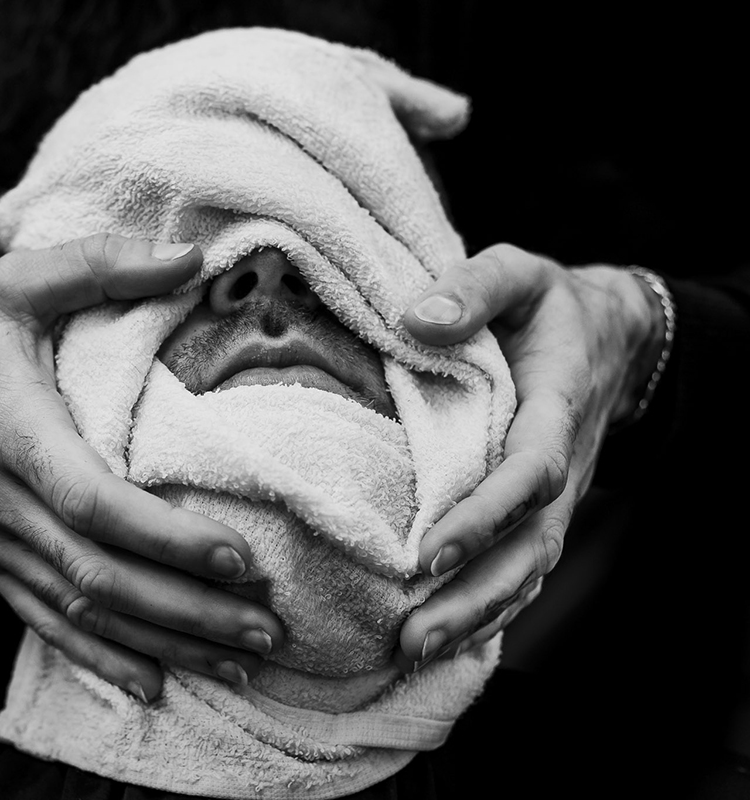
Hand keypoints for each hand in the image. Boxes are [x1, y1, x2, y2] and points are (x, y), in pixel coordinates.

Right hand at [0, 233, 284, 700]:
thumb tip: (192, 258)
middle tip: (266, 629)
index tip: (239, 558)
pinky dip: (102, 657)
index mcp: (12, 430)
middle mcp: (2, 501)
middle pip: (99, 576)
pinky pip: (46, 622)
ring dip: (162, 642)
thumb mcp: (14, 282)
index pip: (93, 503)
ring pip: (80, 611)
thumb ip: (100, 265)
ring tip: (239, 663)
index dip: (165, 538)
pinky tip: (154, 683)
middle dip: (188, 610)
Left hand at [393, 243, 663, 669]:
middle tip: (414, 633)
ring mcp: (555, 500)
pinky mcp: (539, 514)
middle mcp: (561, 466)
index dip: (485, 516)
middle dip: (475, 594)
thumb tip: (415, 319)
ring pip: (528, 571)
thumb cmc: (547, 306)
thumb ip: (474, 288)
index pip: (529, 474)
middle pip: (531, 546)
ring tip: (415, 650)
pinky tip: (443, 641)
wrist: (607, 336)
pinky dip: (489, 610)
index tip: (430, 550)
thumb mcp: (517, 273)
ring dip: (477, 616)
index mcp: (555, 408)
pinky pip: (521, 571)